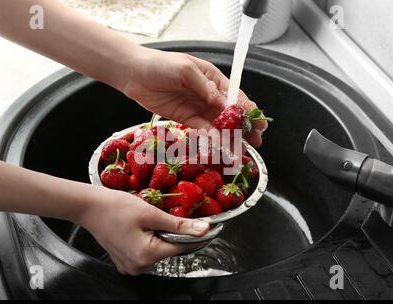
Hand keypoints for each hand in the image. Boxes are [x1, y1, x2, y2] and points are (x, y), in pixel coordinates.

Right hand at [77, 187, 209, 274]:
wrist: (89, 207)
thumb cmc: (115, 207)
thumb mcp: (151, 213)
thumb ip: (178, 224)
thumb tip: (203, 229)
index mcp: (146, 256)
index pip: (182, 247)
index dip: (195, 235)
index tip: (207, 226)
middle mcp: (139, 266)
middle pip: (170, 249)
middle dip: (173, 233)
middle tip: (166, 215)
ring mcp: (131, 266)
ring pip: (159, 250)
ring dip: (161, 236)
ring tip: (149, 220)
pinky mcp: (125, 261)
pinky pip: (146, 252)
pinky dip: (150, 240)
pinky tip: (142, 227)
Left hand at [122, 48, 267, 146]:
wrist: (134, 74)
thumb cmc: (159, 64)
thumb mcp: (185, 69)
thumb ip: (205, 87)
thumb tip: (222, 103)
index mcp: (212, 78)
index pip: (234, 95)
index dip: (248, 110)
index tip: (258, 122)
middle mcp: (208, 94)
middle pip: (230, 114)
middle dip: (243, 128)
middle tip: (255, 141)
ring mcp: (197, 108)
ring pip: (218, 125)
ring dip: (230, 138)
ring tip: (240, 150)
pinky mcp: (186, 119)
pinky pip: (202, 130)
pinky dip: (211, 139)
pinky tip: (219, 146)